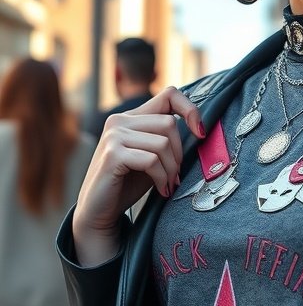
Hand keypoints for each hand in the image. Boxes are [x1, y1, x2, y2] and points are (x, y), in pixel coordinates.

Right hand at [73, 87, 203, 264]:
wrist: (99, 211)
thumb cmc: (127, 183)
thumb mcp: (151, 155)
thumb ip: (165, 139)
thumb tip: (199, 130)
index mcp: (131, 117)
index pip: (169, 95)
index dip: (190, 110)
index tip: (200, 133)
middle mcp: (119, 120)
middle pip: (169, 124)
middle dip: (178, 154)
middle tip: (175, 176)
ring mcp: (114, 136)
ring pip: (163, 143)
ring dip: (171, 169)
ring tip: (167, 184)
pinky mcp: (112, 154)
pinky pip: (151, 160)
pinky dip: (161, 177)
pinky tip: (161, 189)